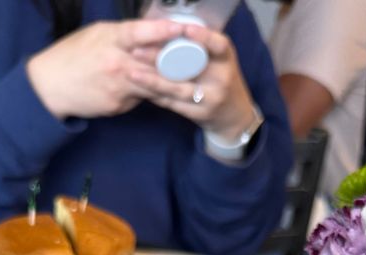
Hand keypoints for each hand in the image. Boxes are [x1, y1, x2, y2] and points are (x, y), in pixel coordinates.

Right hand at [26, 19, 183, 120]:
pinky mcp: (117, 104)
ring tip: (197, 92)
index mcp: (111, 39)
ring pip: (152, 87)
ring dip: (176, 90)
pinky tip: (163, 98)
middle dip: (180, 67)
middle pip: (154, 65)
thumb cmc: (74, 55)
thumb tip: (149, 35)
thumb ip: (124, 36)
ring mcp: (118, 86)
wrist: (51, 86)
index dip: (163, 30)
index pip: (141, 32)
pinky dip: (150, 96)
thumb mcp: (97, 35)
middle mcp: (117, 62)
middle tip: (203, 68)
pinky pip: (139, 99)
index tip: (184, 28)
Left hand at [127, 23, 257, 141]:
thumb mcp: (220, 59)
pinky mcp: (198, 114)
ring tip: (132, 73)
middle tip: (137, 50)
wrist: (233, 117)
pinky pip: (173, 104)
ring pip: (177, 88)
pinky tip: (139, 90)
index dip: (202, 37)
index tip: (184, 29)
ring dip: (152, 81)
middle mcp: (220, 78)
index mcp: (226, 58)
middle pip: (190, 66)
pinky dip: (155, 95)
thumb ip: (200, 46)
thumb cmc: (221, 79)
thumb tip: (166, 28)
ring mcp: (210, 99)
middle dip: (161, 58)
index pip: (218, 44)